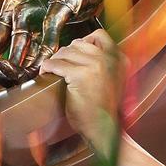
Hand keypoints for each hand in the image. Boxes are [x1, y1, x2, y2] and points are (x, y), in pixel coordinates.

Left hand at [40, 29, 126, 156]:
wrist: (104, 129)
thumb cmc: (104, 110)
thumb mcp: (113, 81)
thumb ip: (105, 65)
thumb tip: (83, 53)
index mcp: (120, 59)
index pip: (99, 36)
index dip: (83, 41)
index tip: (74, 52)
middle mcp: (109, 59)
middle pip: (79, 43)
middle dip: (66, 52)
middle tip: (60, 63)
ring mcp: (96, 66)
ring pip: (66, 52)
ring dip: (56, 60)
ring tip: (51, 69)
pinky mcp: (80, 75)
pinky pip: (57, 64)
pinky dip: (48, 67)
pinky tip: (46, 72)